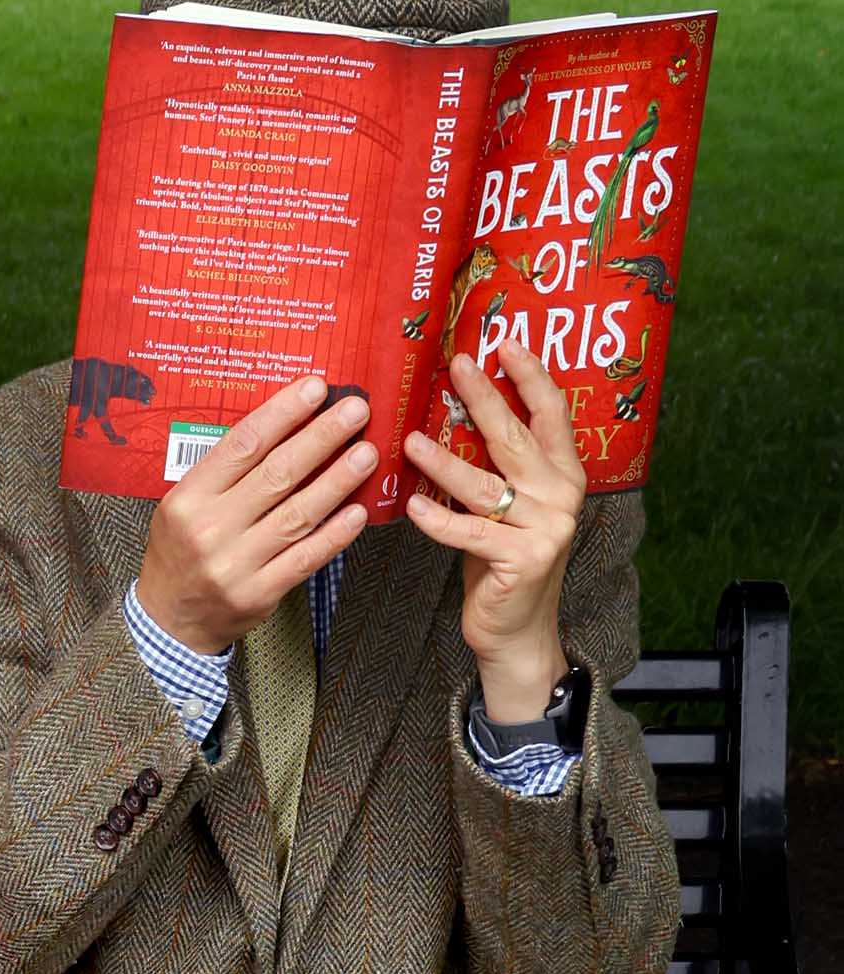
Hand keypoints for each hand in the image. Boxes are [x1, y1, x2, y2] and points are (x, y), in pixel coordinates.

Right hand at [130, 373, 376, 653]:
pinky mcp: (258, 594)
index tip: (316, 389)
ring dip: (337, 481)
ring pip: (297, 514)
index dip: (283, 413)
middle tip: (356, 412)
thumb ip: (225, 473)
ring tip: (366, 454)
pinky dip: (334, 535)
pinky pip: (304, 558)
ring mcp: (235, 564)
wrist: (169, 619)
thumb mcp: (184, 504)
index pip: (243, 444)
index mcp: (189, 498)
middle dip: (322, 437)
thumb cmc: (181, 551)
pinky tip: (357, 512)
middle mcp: (211, 529)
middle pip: (276, 474)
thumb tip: (285, 427)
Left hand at [402, 339, 581, 722]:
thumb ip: (499, 469)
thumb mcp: (508, 509)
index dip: (530, 375)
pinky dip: (437, 521)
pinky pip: (469, 532)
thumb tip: (455, 414)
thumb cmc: (503, 563)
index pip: (552, 413)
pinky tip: (411, 506)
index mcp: (564, 474)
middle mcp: (562, 495)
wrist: (517, 630)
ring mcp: (546, 527)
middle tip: (455, 366)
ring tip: (410, 440)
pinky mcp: (521, 559)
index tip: (504, 343)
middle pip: (516, 437)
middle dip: (483, 398)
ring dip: (443, 461)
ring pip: (485, 485)